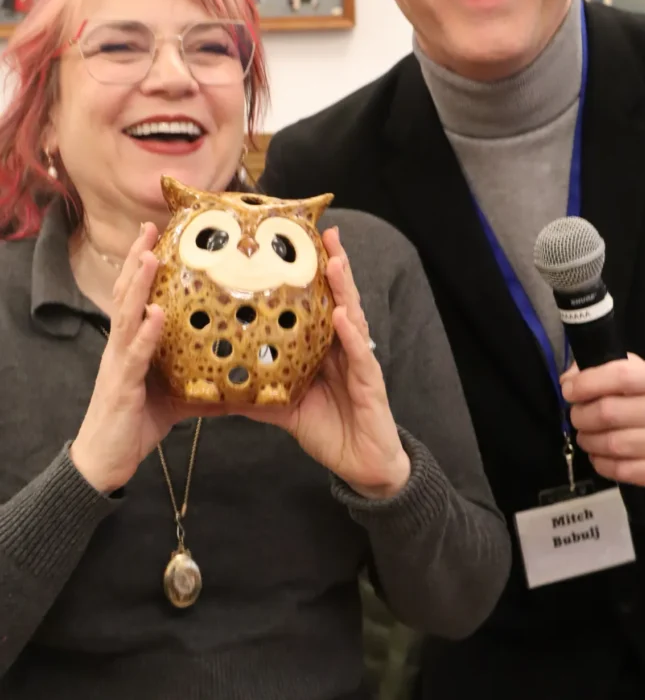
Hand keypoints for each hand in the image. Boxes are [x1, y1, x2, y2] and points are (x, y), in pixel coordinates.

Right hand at [70, 224, 203, 492]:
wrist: (106, 460)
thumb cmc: (138, 423)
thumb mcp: (178, 398)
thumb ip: (204, 385)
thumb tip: (243, 384)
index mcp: (134, 343)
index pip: (138, 295)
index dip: (145, 264)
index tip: (157, 234)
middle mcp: (123, 345)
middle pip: (128, 293)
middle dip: (139, 259)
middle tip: (150, 227)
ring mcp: (120, 362)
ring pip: (127, 315)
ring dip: (139, 285)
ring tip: (152, 257)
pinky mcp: (122, 384)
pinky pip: (136, 354)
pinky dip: (146, 332)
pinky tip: (155, 315)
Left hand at [226, 227, 410, 499]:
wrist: (361, 466)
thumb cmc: (327, 429)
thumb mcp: (285, 408)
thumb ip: (258, 393)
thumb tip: (219, 386)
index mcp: (324, 349)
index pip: (317, 304)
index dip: (309, 276)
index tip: (295, 244)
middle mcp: (344, 347)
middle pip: (338, 299)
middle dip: (333, 265)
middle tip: (324, 233)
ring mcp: (359, 361)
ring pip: (353, 317)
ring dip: (344, 289)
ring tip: (334, 261)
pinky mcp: (370, 382)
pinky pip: (360, 355)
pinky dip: (352, 335)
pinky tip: (344, 317)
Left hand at [561, 355, 644, 496]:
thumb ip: (626, 371)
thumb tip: (574, 375)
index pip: (619, 375)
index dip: (586, 382)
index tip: (570, 388)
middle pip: (607, 412)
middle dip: (581, 415)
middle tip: (578, 416)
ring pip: (610, 444)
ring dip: (588, 440)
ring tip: (588, 437)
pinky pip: (624, 471)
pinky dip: (602, 464)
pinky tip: (601, 457)